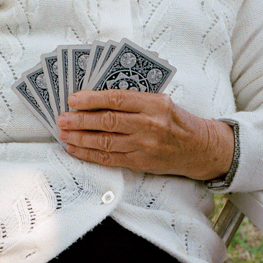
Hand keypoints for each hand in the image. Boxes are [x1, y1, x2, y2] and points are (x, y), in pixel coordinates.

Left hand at [58, 91, 233, 180]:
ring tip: (64, 133)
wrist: (199, 148)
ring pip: (105, 142)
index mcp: (155, 104)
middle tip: (62, 118)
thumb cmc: (176, 121)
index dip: (92, 99)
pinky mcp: (140, 163)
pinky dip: (89, 154)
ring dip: (80, 138)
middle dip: (80, 120)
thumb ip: (134, 100)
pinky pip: (110, 158)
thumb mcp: (161, 102)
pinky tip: (75, 148)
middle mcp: (150, 125)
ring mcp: (144, 146)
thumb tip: (97, 99)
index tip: (73, 99)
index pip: (117, 99)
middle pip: (107, 121)